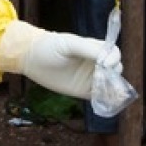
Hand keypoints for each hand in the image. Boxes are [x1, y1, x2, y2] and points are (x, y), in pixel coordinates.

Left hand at [0, 21, 117, 98]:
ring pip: (110, 84)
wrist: (30, 58)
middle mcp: (95, 63)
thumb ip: (87, 49)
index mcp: (94, 48)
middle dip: (114, 75)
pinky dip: (105, 99)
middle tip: (103, 79)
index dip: (113, 58)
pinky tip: (105, 101)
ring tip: (111, 94)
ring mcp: (89, 78)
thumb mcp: (69, 44)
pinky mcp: (83, 91)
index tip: (105, 64)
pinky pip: (99, 96)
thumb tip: (106, 59)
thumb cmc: (49, 46)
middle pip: (115, 70)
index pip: (113, 53)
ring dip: (113, 89)